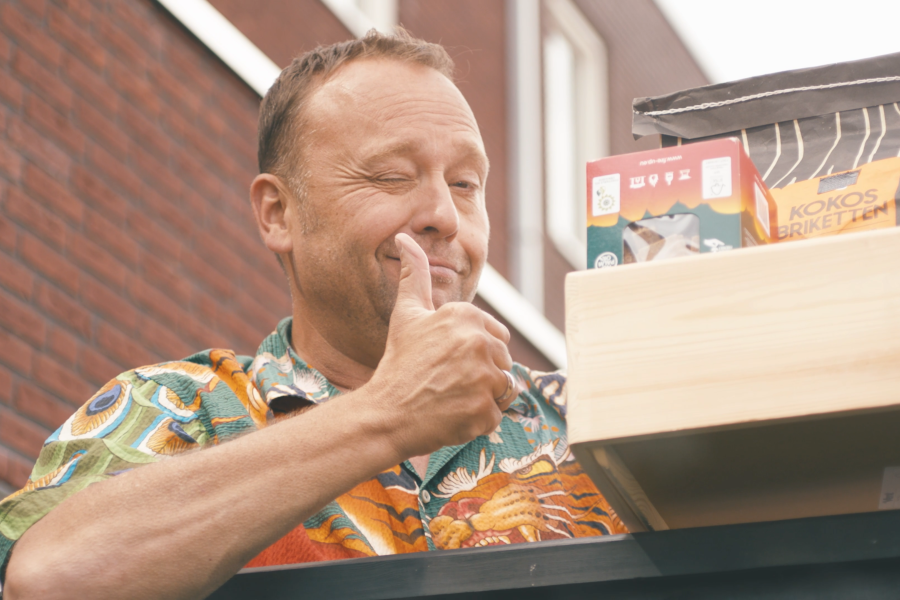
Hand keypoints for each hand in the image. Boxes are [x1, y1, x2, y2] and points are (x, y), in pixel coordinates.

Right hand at [364, 233, 518, 458]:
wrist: (386, 413)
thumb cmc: (398, 363)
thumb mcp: (406, 314)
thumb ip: (413, 275)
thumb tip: (404, 238)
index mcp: (466, 316)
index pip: (497, 336)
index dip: (476, 352)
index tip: (449, 362)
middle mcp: (479, 343)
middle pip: (503, 362)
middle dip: (483, 374)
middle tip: (449, 382)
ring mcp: (484, 379)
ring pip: (504, 388)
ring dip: (484, 396)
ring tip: (452, 397)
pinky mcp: (485, 410)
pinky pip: (497, 414)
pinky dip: (479, 420)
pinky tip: (453, 415)